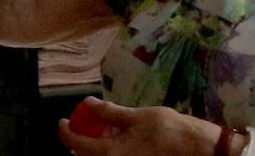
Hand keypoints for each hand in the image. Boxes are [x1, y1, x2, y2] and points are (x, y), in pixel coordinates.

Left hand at [58, 97, 214, 155]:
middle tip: (85, 120)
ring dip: (96, 142)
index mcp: (110, 152)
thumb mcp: (138, 116)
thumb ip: (111, 112)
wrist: (192, 147)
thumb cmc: (167, 129)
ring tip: (105, 125)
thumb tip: (88, 103)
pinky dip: (108, 146)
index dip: (65, 131)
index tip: (63, 120)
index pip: (76, 144)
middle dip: (81, 138)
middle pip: (85, 154)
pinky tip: (119, 134)